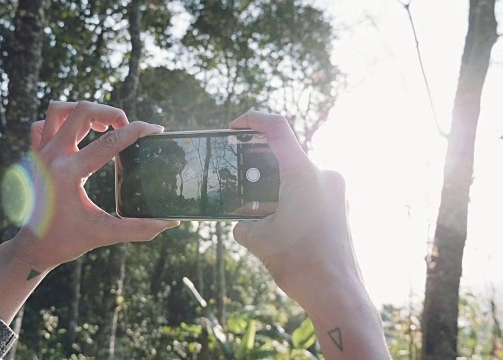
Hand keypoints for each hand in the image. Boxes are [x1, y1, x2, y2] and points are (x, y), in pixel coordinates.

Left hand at [8, 101, 178, 271]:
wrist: (31, 249)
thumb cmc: (65, 241)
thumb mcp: (104, 234)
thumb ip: (139, 228)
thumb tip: (170, 222)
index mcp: (69, 173)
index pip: (110, 142)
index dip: (137, 131)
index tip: (155, 130)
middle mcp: (52, 157)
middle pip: (83, 111)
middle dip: (111, 113)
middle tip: (126, 128)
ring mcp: (40, 154)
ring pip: (59, 110)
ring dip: (84, 111)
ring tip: (103, 126)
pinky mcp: (34, 156)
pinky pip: (43, 125)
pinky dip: (61, 122)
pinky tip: (77, 136)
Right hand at [230, 111, 360, 302]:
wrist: (336, 293)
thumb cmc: (299, 264)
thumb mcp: (257, 239)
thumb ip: (242, 221)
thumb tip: (241, 220)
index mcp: (303, 174)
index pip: (277, 128)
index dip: (253, 119)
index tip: (235, 127)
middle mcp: (324, 175)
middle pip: (285, 154)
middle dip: (258, 163)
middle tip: (238, 176)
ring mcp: (335, 190)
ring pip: (296, 174)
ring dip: (274, 183)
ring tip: (255, 205)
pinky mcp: (339, 205)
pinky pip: (309, 189)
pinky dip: (289, 196)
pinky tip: (275, 219)